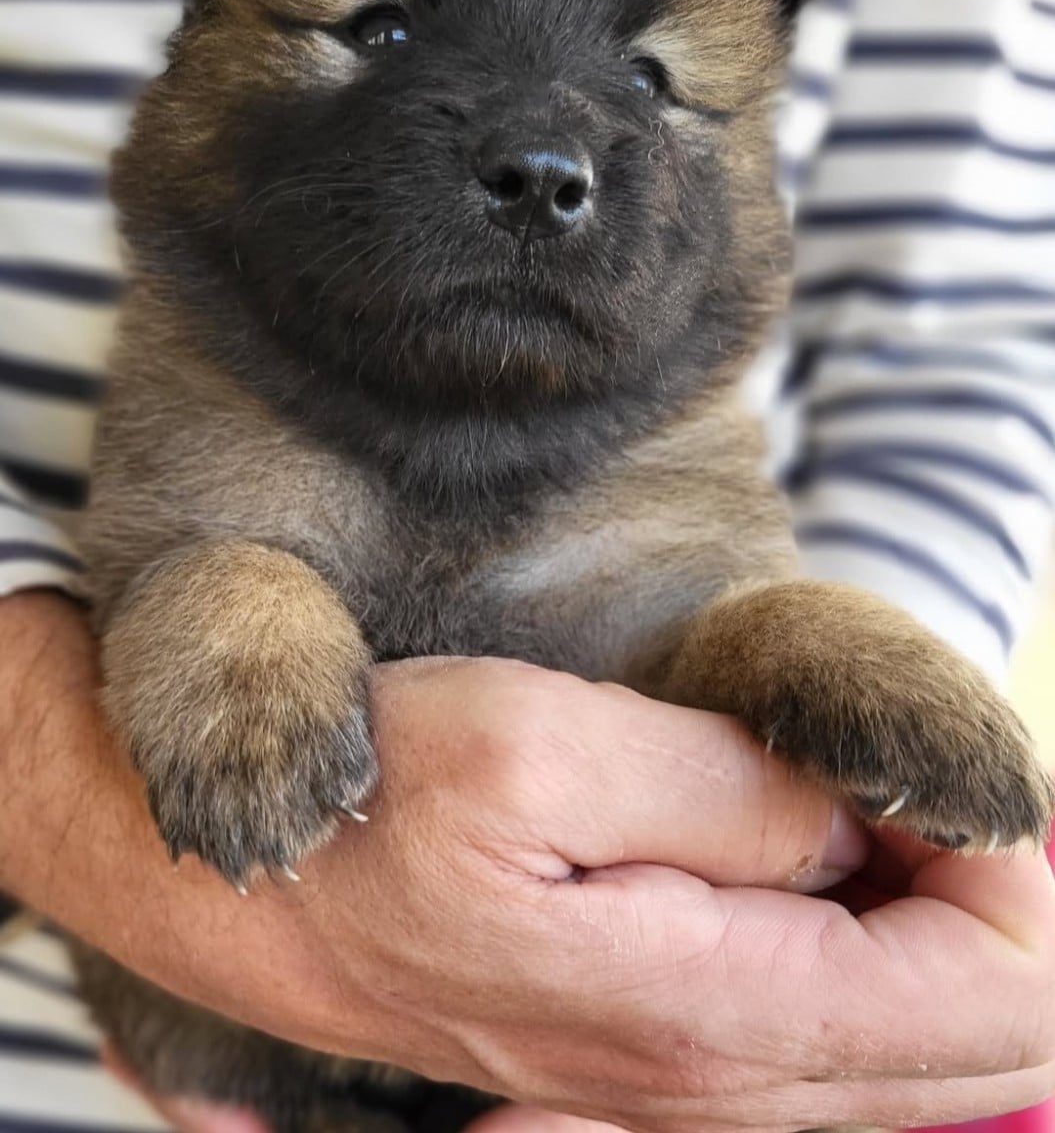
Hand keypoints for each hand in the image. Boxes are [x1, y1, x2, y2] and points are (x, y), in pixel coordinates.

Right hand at [3, 592, 1052, 1132]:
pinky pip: (840, 1037)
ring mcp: (695, 1085)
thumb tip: (861, 820)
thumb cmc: (374, 800)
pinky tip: (808, 857)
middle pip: (986, 1039)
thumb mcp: (538, 749)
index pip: (995, 986)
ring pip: (923, 1050)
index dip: (1008, 860)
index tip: (915, 766)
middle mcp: (722, 1085)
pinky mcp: (663, 1053)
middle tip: (899, 785)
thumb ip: (730, 788)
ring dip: (935, 918)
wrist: (244, 882)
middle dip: (990, 895)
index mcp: (713, 1013)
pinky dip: (874, 945)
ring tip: (855, 808)